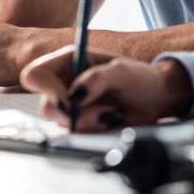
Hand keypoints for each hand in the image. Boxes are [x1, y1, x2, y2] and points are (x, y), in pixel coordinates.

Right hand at [20, 48, 193, 131]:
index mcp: (70, 60)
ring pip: (63, 123)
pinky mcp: (80, 122)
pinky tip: (111, 119)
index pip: (36, 74)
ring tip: (113, 111)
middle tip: (102, 110)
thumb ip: (97, 79)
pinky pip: (78, 134)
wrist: (157, 100)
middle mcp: (65, 82)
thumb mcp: (122, 72)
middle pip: (47, 106)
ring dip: (91, 121)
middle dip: (74, 113)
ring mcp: (72, 104)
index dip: (47, 89)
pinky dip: (96, 129)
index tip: (69, 99)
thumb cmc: (142, 78)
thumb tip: (74, 94)